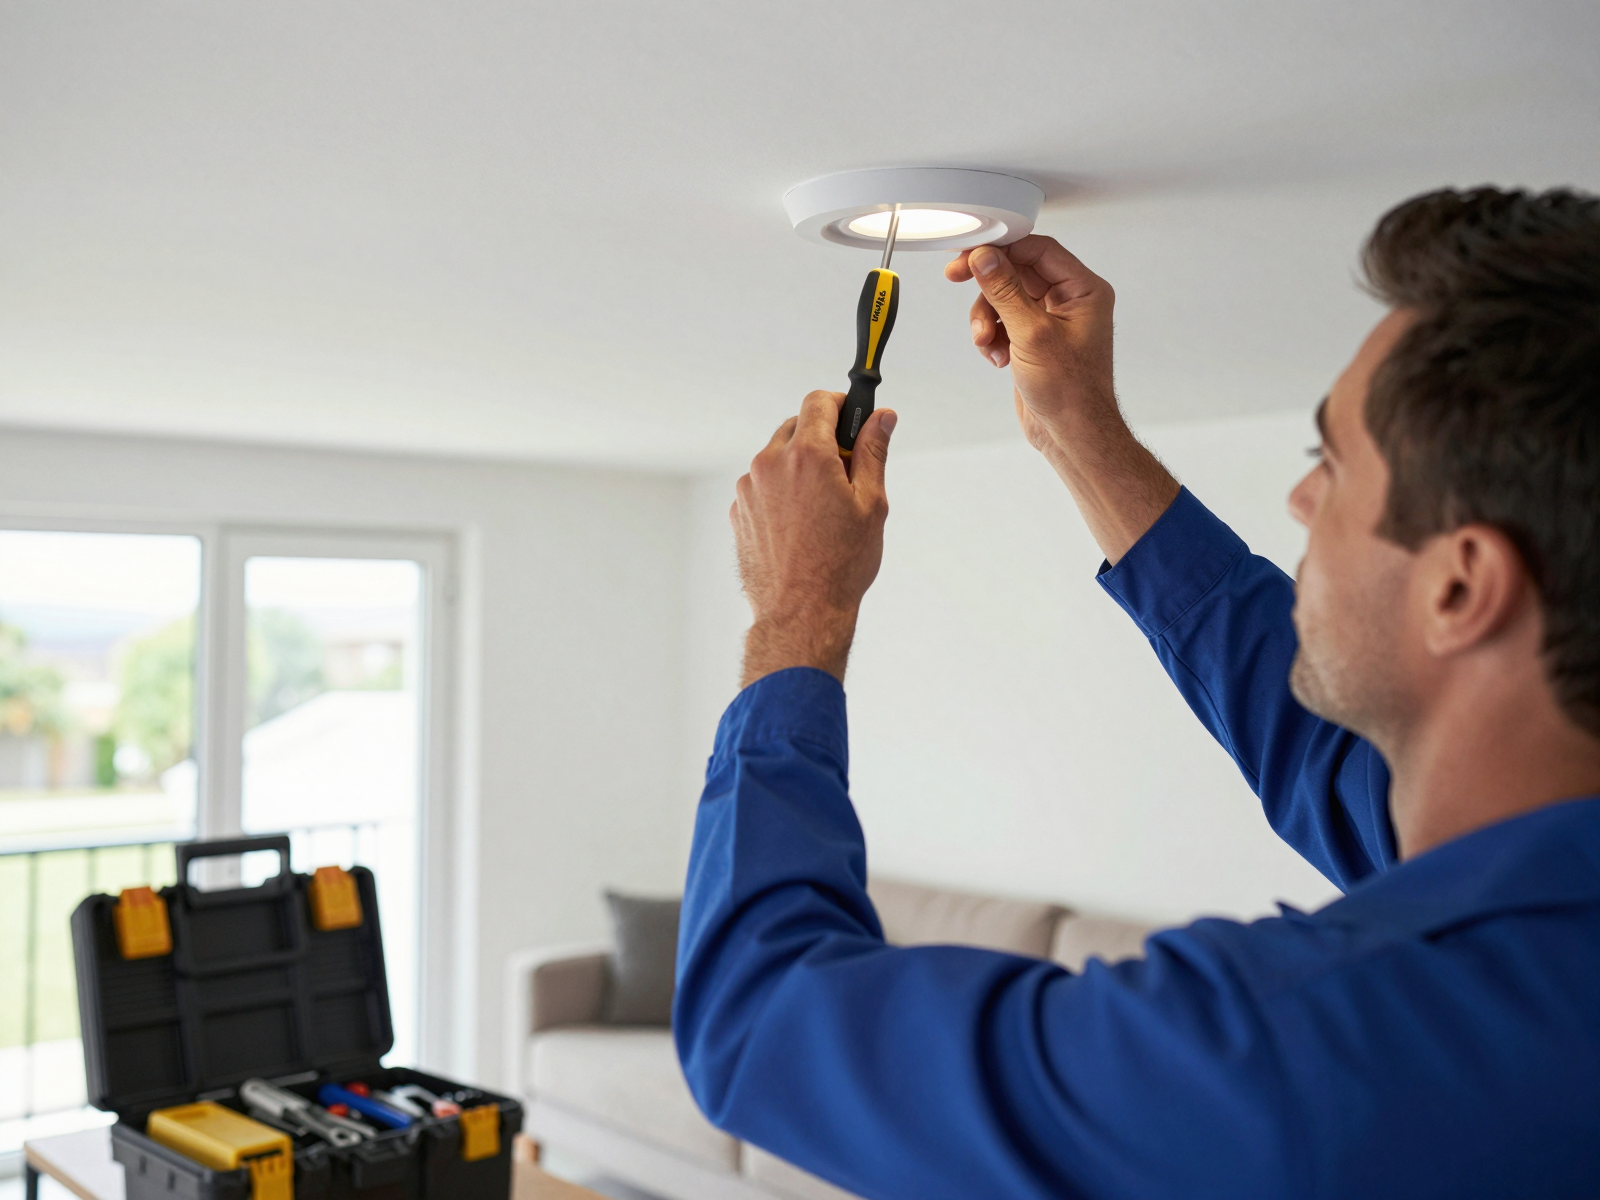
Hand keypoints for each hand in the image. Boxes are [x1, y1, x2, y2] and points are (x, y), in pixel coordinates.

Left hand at [731, 391, 894, 688]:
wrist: (801, 612)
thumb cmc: (839, 565)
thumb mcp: (871, 504)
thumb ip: (873, 452)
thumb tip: (882, 419)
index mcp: (807, 455)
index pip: (819, 402)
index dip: (840, 403)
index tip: (852, 414)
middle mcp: (770, 464)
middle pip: (796, 427)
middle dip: (821, 439)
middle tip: (845, 471)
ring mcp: (749, 488)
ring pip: (776, 458)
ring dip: (798, 467)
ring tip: (822, 508)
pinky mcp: (739, 511)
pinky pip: (762, 486)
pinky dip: (780, 493)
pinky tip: (801, 524)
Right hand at [945, 235, 1117, 452]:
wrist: (1070, 433)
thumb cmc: (1071, 392)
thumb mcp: (1032, 335)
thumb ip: (1005, 291)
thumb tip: (985, 258)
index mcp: (1083, 290)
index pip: (1038, 250)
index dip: (1003, 248)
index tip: (972, 253)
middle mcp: (1069, 301)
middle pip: (1016, 271)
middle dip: (988, 286)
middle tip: (957, 275)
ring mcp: (1049, 321)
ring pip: (1004, 297)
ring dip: (987, 317)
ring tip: (987, 341)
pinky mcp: (1033, 339)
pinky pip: (1002, 321)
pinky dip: (992, 336)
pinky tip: (997, 356)